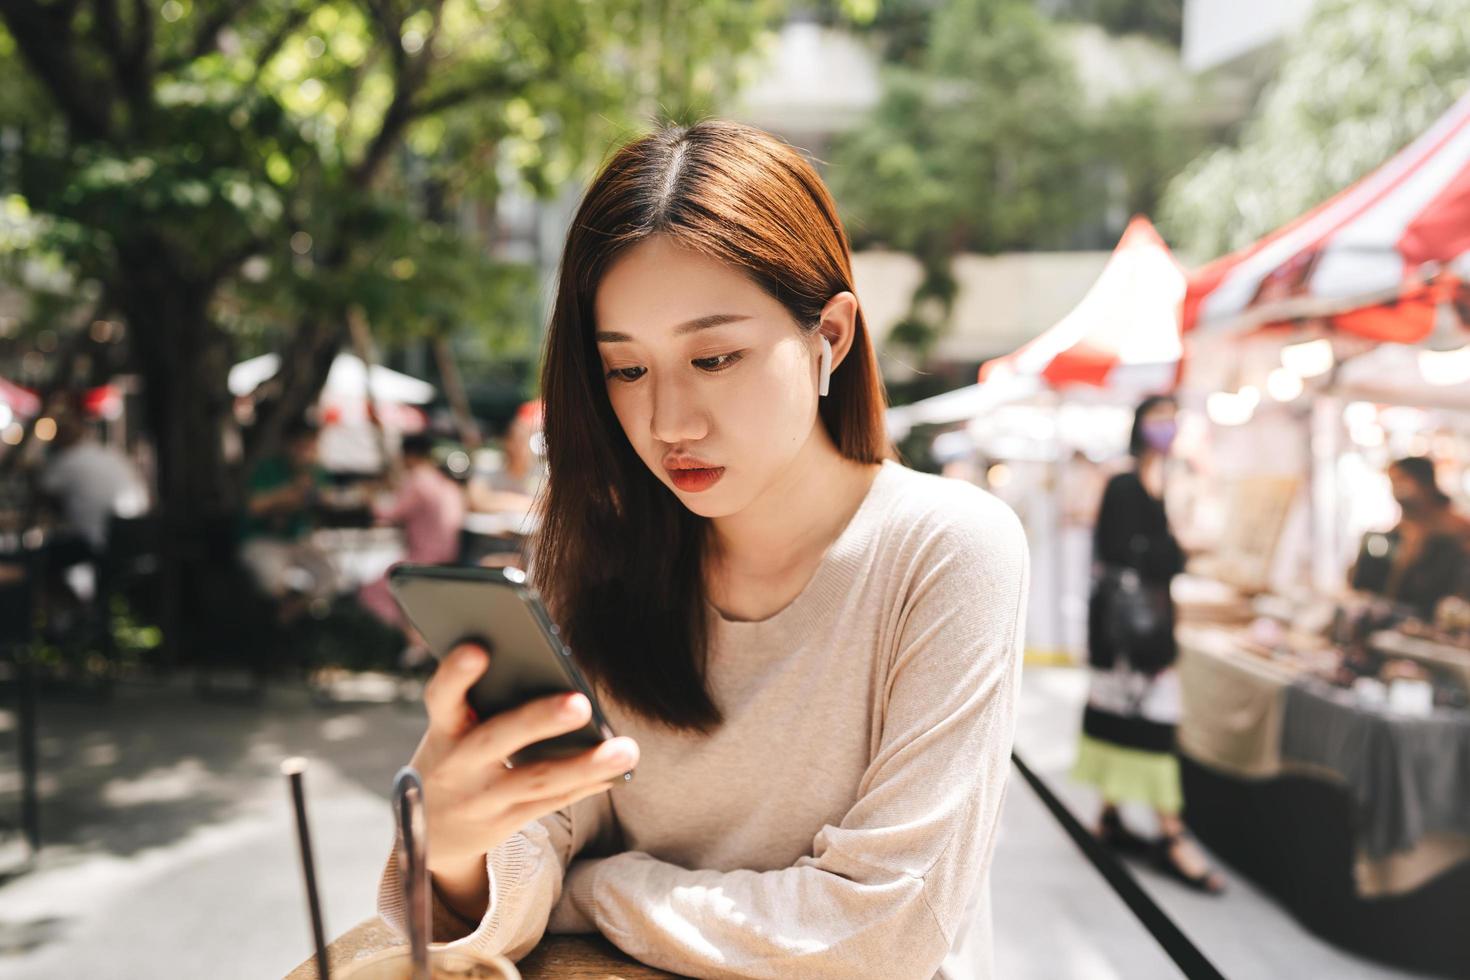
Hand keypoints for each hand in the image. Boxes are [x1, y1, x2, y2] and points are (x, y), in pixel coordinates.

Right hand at [411, 643, 638, 884]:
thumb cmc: (455, 753)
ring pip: (537, 779)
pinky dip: (586, 784)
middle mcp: (458, 764)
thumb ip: (483, 700)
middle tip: (580, 703)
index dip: (456, 674)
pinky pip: (552, 801)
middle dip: (539, 720)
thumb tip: (548, 666)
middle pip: (498, 739)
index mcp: (443, 728)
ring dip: (585, 765)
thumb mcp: (452, 728)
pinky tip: (617, 771)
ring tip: (627, 750)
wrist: (431, 830)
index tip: (478, 648)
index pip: (442, 696)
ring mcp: (482, 798)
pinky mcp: (505, 822)